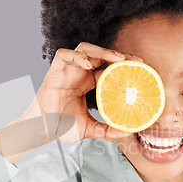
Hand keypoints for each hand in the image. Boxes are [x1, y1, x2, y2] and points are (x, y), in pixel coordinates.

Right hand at [24, 42, 142, 142]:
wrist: (42, 131)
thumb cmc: (61, 127)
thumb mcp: (89, 129)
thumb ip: (106, 130)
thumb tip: (127, 132)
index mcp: (86, 84)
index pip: (107, 68)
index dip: (123, 65)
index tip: (140, 68)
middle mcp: (78, 74)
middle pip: (100, 55)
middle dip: (118, 55)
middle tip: (135, 61)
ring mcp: (67, 71)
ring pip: (85, 49)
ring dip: (101, 50)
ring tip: (117, 59)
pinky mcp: (54, 71)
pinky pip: (64, 54)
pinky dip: (77, 56)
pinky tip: (88, 65)